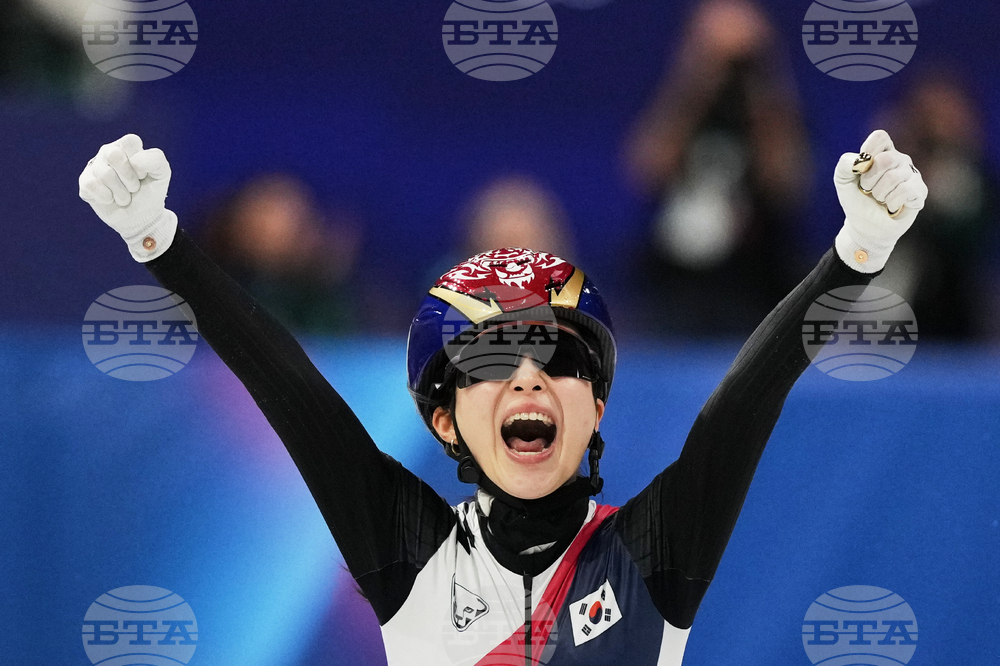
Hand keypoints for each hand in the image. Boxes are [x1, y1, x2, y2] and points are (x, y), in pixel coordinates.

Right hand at [79, 134, 177, 262]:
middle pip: (113, 155)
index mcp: (127, 146)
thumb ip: (156, 160)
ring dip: (121, 193)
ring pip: (104, 174)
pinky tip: (110, 199)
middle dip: (129, 178)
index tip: (144, 175)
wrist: (142, 219)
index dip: (140, 163)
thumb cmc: (151, 193)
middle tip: (134, 188)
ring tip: (125, 197)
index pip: (130, 141)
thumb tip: (134, 161)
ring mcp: (95, 166)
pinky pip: (91, 185)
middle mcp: (109, 152)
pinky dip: (106, 197)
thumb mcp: (162, 175)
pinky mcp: (85, 182)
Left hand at [833, 129, 927, 272]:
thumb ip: (845, 165)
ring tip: (879, 199)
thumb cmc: (856, 199)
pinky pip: (906, 190)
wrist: (865, 226)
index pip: (880, 137)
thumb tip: (859, 161)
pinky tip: (890, 207)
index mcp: (882, 152)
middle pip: (886, 159)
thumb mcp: (843, 181)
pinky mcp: (920, 191)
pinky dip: (892, 202)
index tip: (860, 168)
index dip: (869, 149)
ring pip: (894, 177)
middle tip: (867, 190)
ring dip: (879, 194)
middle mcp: (900, 160)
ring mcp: (912, 175)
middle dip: (869, 179)